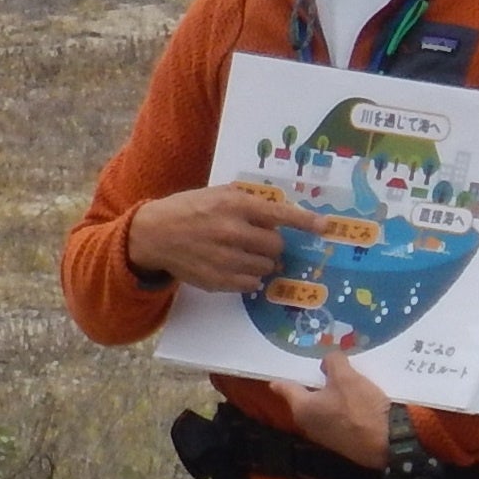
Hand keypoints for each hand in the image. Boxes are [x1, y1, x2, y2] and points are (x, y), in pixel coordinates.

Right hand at [126, 184, 326, 292]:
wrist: (153, 235)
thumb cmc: (187, 209)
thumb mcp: (216, 194)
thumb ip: (247, 202)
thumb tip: (278, 214)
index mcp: (234, 205)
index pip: (280, 214)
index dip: (305, 221)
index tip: (325, 227)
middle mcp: (232, 232)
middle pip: (276, 246)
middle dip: (273, 244)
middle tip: (259, 241)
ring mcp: (225, 259)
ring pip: (266, 267)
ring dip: (262, 262)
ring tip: (244, 254)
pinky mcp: (218, 280)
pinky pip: (251, 284)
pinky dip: (250, 277)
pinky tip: (235, 267)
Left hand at [270, 349, 392, 469]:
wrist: (387, 444)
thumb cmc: (360, 409)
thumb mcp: (346, 377)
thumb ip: (333, 362)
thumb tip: (327, 362)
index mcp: (302, 407)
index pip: (285, 388)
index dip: (281, 378)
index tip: (274, 374)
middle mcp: (307, 423)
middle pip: (304, 398)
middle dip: (310, 384)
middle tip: (317, 367)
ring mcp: (323, 435)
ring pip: (320, 408)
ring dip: (327, 396)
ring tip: (339, 380)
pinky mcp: (340, 441)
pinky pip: (334, 418)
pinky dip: (338, 408)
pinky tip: (352, 400)